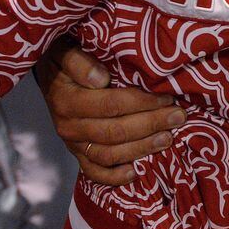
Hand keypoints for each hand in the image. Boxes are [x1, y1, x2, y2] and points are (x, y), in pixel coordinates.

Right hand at [36, 37, 186, 184]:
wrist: (49, 73)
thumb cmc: (65, 57)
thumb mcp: (66, 52)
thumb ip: (80, 63)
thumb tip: (100, 78)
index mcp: (68, 100)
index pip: (112, 105)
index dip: (142, 103)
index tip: (168, 98)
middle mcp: (69, 126)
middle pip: (115, 131)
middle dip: (151, 125)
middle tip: (179, 117)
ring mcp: (73, 143)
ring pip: (109, 153)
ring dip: (141, 149)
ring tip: (168, 139)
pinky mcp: (76, 153)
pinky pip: (93, 172)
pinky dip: (114, 177)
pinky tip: (136, 173)